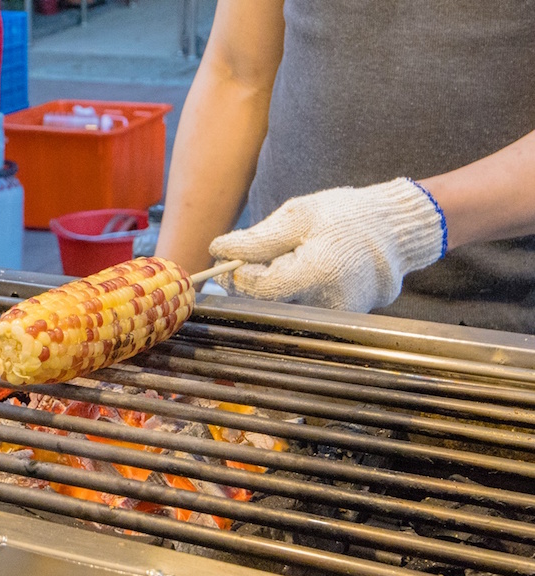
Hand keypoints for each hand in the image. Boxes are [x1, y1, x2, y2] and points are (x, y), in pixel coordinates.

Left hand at [208, 178, 447, 311]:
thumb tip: (218, 250)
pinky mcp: (339, 321)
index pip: (259, 288)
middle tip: (248, 256)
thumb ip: (257, 238)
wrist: (396, 231)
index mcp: (318, 274)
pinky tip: (299, 270)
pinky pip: (299, 310)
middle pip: (266, 302)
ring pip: (281, 308)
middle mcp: (328, 304)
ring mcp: (335, 318)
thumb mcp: (299, 215)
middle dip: (250, 280)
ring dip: (269, 287)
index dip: (236, 274)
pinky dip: (289, 292)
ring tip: (285, 258)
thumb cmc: (349, 217)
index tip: (227, 255)